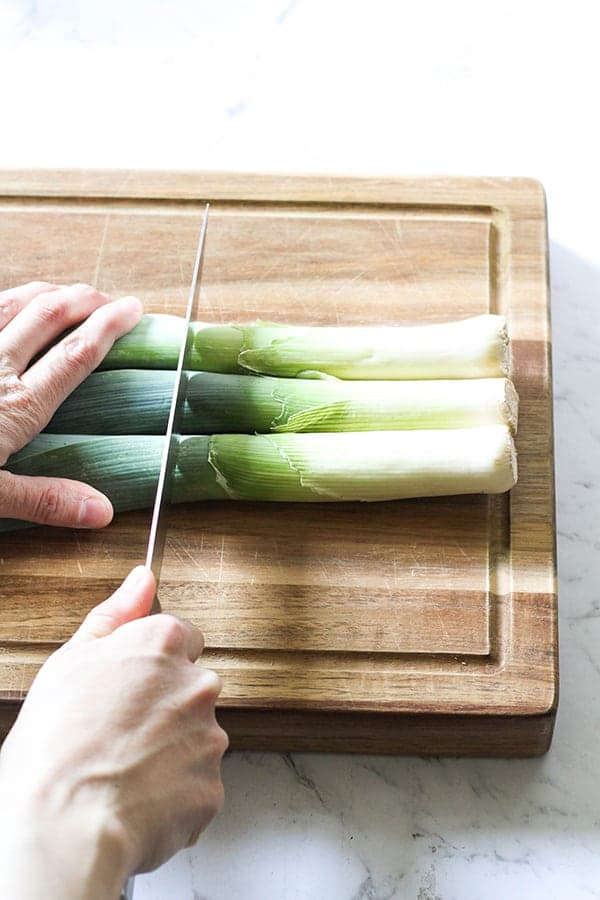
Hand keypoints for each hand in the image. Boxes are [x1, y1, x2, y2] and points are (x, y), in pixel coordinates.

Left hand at [0, 280, 141, 526]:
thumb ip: (46, 500)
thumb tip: (103, 511)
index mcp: (17, 406)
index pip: (77, 354)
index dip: (110, 326)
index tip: (134, 309)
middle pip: (49, 315)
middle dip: (84, 298)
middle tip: (107, 296)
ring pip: (11, 302)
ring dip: (45, 291)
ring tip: (66, 290)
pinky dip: (1, 300)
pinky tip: (5, 302)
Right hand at [0, 567, 227, 899]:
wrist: (64, 825)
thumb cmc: (57, 746)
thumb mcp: (71, 661)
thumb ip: (117, 614)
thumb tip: (142, 580)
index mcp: (163, 645)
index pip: (182, 637)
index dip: (153, 663)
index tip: (131, 686)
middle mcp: (197, 686)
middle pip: (191, 689)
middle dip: (166, 707)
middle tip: (119, 734)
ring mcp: (209, 738)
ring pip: (197, 738)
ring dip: (171, 751)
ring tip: (121, 773)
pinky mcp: (211, 788)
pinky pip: (197, 785)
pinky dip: (174, 794)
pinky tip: (136, 800)